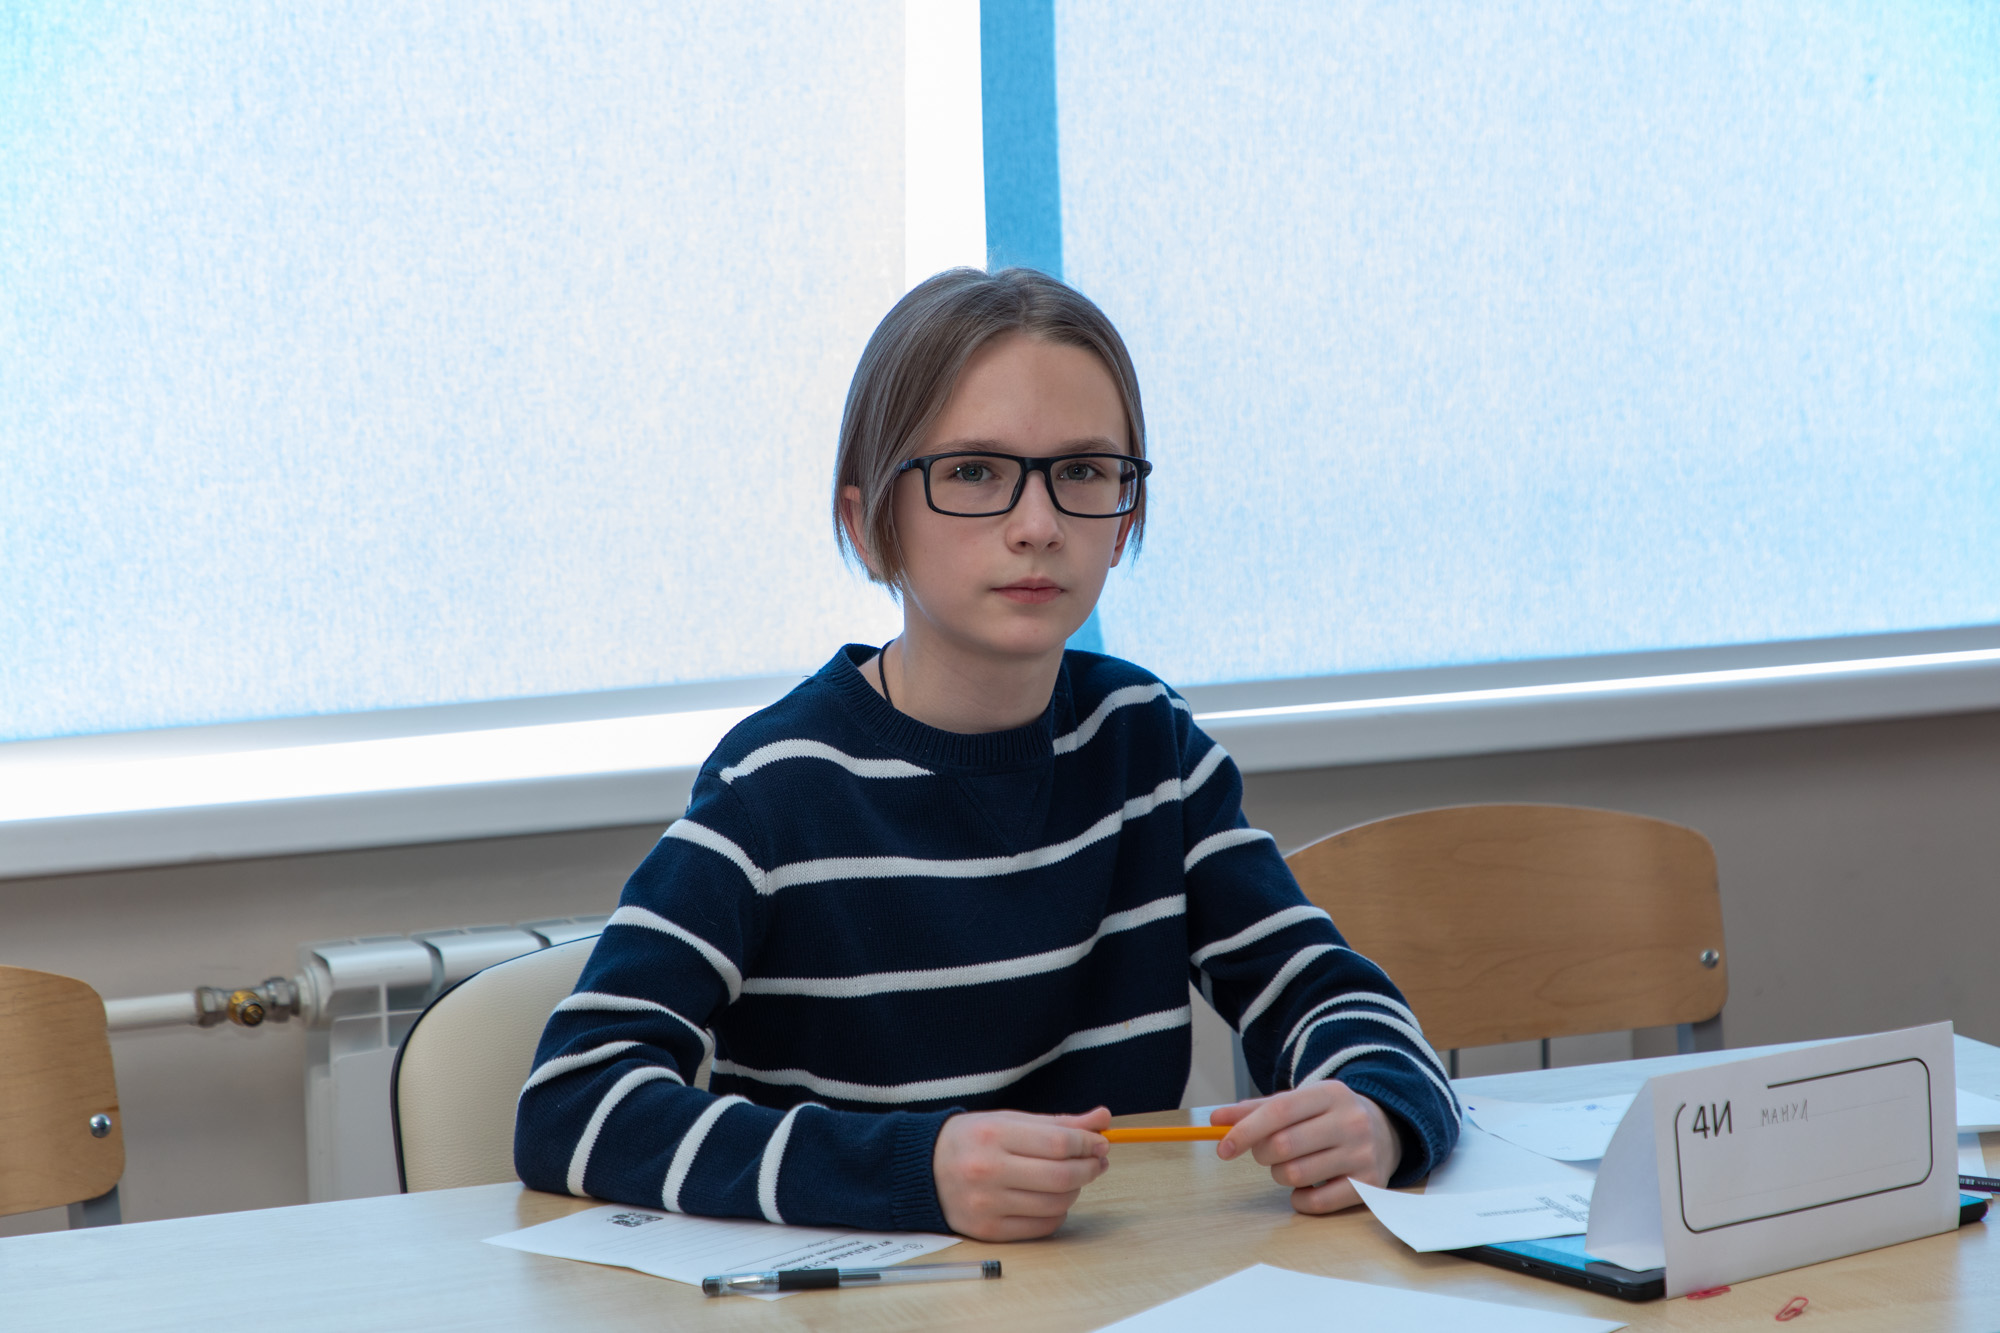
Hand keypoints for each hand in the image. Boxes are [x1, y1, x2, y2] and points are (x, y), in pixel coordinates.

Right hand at [932, 1106, 1110, 1240]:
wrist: (921, 1170)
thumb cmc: (970, 1140)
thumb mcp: (1008, 1120)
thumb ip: (1057, 1122)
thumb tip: (1102, 1119)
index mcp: (993, 1135)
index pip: (1058, 1143)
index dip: (1088, 1144)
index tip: (1100, 1142)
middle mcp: (988, 1170)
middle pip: (1061, 1176)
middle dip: (1089, 1168)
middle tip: (1097, 1161)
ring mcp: (987, 1204)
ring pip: (1055, 1204)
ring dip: (1076, 1190)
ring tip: (1073, 1178)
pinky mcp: (988, 1231)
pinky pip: (1041, 1227)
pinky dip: (1058, 1213)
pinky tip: (1053, 1199)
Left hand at [1209, 1082, 1402, 1214]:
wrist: (1386, 1131)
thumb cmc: (1328, 1117)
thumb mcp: (1299, 1103)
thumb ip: (1256, 1110)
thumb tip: (1216, 1120)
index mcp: (1330, 1093)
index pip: (1279, 1111)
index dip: (1245, 1131)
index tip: (1222, 1148)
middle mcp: (1351, 1121)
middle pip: (1283, 1146)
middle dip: (1263, 1154)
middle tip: (1267, 1153)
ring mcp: (1363, 1155)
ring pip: (1296, 1175)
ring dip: (1280, 1175)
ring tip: (1292, 1166)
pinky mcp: (1370, 1186)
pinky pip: (1316, 1204)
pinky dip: (1300, 1199)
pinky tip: (1308, 1186)